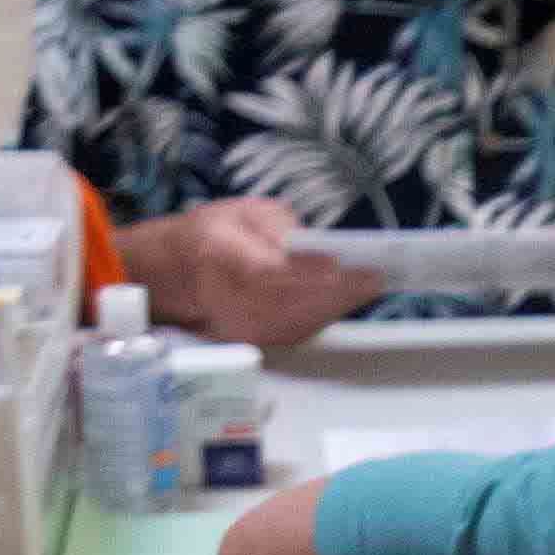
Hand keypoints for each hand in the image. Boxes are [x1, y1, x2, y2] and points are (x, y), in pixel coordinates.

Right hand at [126, 197, 379, 349]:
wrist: (177, 274)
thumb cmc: (216, 235)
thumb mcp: (243, 213)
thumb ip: (277, 227)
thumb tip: (313, 246)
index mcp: (222, 258)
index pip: (273, 273)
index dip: (314, 274)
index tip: (351, 268)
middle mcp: (233, 300)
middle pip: (297, 303)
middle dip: (341, 290)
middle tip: (377, 276)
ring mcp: (245, 326)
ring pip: (305, 320)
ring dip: (341, 303)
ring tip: (371, 283)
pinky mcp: (259, 341)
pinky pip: (302, 328)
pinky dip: (329, 312)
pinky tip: (352, 296)